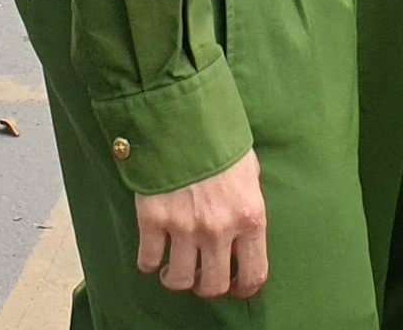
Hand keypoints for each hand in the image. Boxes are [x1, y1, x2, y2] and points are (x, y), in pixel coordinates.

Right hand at [135, 151, 267, 298]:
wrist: (181, 114)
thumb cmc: (219, 137)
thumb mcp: (248, 170)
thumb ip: (247, 201)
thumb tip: (243, 224)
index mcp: (250, 217)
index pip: (254, 275)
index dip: (243, 289)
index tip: (235, 287)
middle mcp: (219, 229)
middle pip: (214, 285)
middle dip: (207, 287)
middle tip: (200, 276)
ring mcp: (184, 226)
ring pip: (180, 280)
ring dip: (176, 280)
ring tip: (173, 271)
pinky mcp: (153, 219)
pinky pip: (149, 259)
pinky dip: (148, 263)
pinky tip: (152, 256)